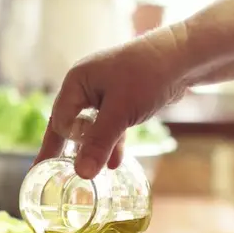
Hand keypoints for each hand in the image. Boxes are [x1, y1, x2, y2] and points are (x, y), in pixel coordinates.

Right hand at [36, 25, 191, 178]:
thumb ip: (99, 143)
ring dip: (93, 149)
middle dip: (67, 150)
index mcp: (77, 82)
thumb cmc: (146, 75)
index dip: (57, 146)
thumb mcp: (120, 112)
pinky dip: (112, 142)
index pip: (59, 120)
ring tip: (88, 175)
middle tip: (51, 176)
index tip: (53, 170)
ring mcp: (105, 92)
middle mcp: (86, 86)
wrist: (182, 57)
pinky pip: (110, 125)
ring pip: (92, 127)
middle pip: (70, 124)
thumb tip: (82, 173)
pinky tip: (115, 163)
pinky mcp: (123, 99)